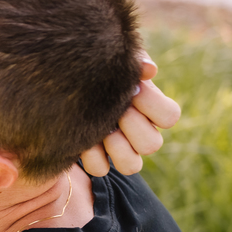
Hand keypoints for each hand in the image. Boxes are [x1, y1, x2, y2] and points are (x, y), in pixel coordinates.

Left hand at [81, 52, 181, 175]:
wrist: (62, 85)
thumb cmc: (97, 71)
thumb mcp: (114, 63)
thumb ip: (133, 62)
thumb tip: (149, 70)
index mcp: (151, 110)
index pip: (170, 116)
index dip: (153, 105)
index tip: (134, 88)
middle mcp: (141, 134)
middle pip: (152, 144)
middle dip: (131, 124)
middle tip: (115, 109)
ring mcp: (120, 151)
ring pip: (131, 165)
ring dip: (115, 145)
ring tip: (101, 128)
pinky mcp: (96, 161)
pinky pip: (100, 169)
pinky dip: (90, 154)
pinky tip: (81, 136)